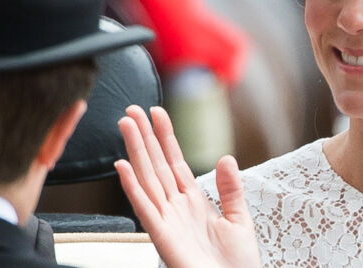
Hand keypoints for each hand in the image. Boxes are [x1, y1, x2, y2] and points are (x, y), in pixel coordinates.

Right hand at [115, 106, 260, 267]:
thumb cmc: (236, 265)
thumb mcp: (240, 219)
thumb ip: (231, 189)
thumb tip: (227, 157)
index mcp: (194, 202)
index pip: (175, 162)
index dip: (165, 137)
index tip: (157, 113)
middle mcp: (177, 208)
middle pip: (156, 165)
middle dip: (144, 137)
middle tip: (132, 110)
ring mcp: (167, 220)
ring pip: (147, 179)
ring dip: (135, 151)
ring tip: (125, 125)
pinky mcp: (161, 236)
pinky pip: (144, 207)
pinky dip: (132, 187)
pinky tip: (122, 166)